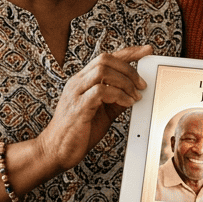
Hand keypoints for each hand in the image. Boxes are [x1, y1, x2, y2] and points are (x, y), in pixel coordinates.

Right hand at [38, 45, 151, 170]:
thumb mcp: (102, 113)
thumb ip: (116, 101)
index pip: (106, 58)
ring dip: (125, 81)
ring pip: (103, 70)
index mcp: (82, 81)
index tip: (146, 50)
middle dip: (129, 68)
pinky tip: (126, 103)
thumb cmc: (77, 132)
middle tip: (142, 84)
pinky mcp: (78, 106)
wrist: (56, 151)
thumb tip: (135, 94)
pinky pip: (101, 91)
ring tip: (135, 95)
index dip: (128, 52)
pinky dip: (118, 95)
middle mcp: (77, 82)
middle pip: (105, 59)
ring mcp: (76, 93)